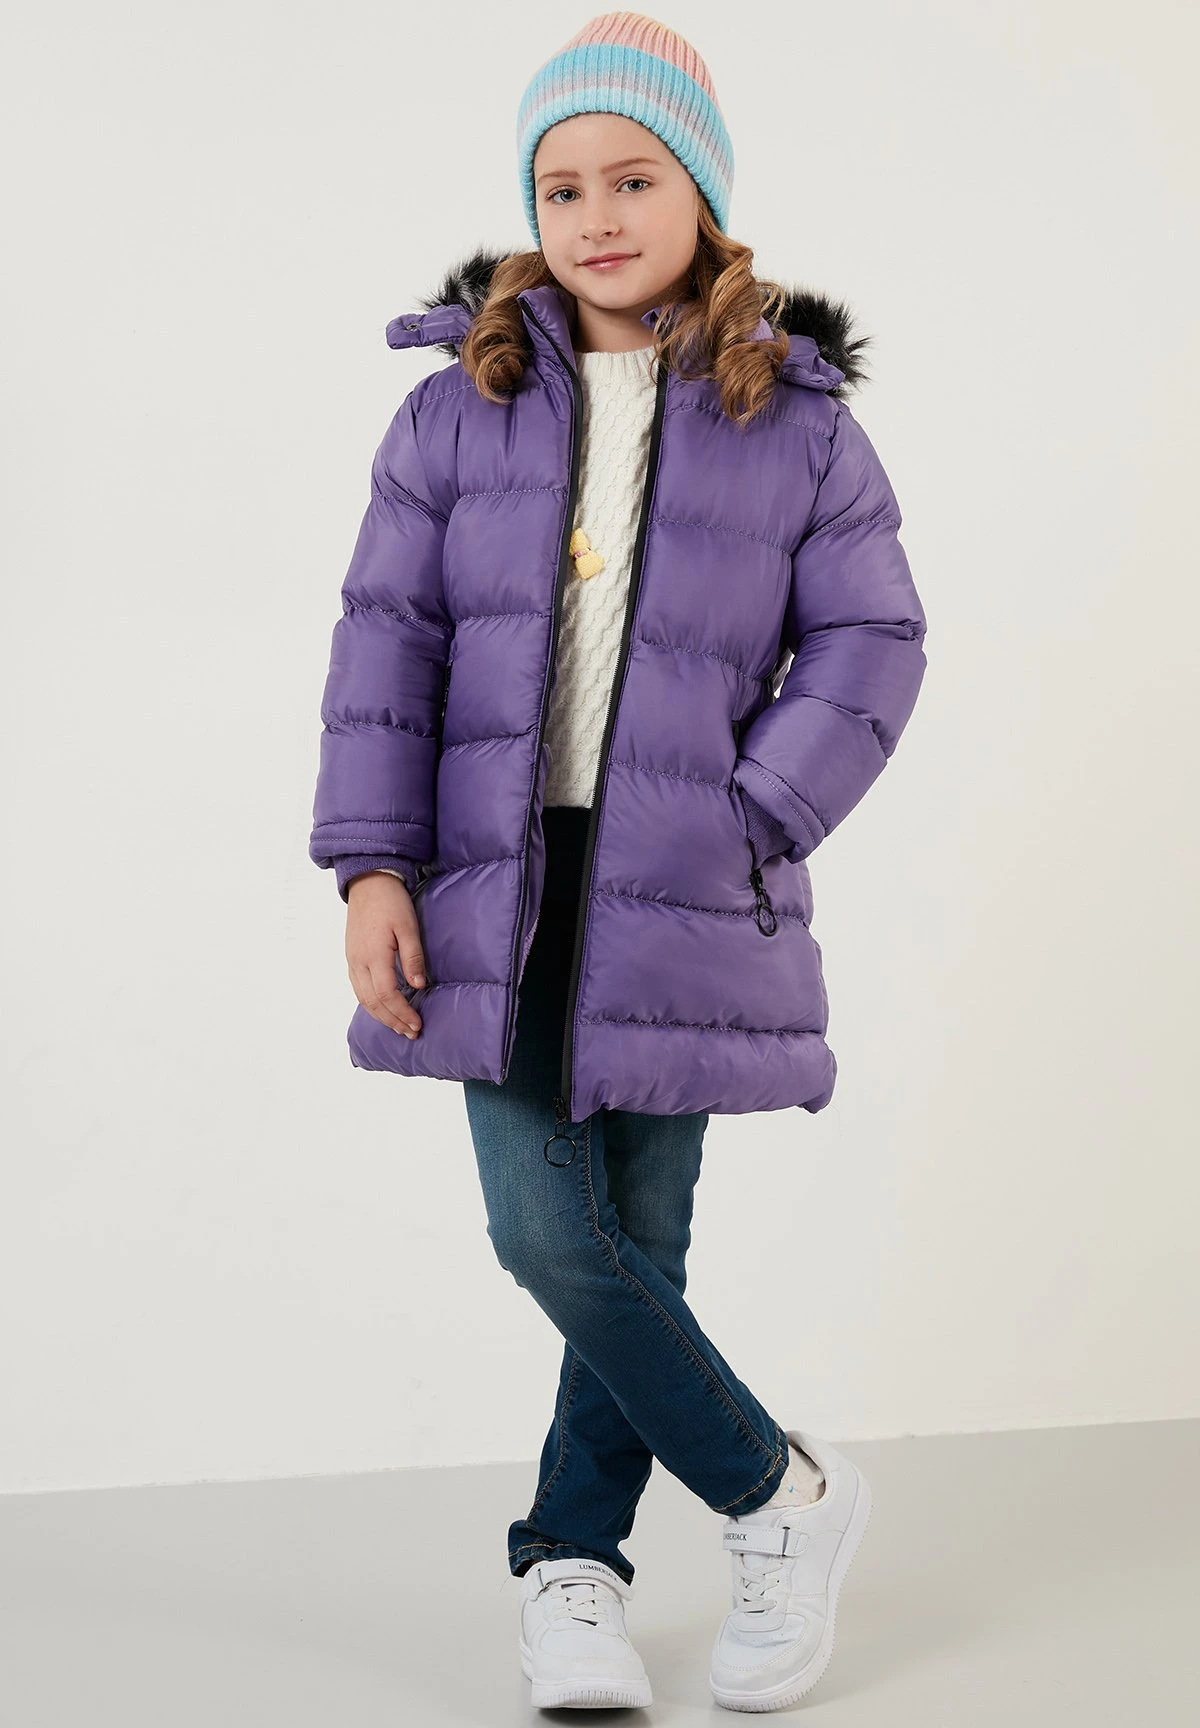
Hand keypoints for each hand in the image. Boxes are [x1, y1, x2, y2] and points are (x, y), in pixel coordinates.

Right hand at [345, 872, 427, 1038]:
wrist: (368, 882)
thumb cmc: (391, 902)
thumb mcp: (408, 926)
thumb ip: (413, 958)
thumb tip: (419, 986)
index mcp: (373, 955)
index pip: (387, 995)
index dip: (402, 1013)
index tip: (417, 1024)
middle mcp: (358, 962)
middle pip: (373, 1002)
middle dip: (392, 1020)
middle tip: (411, 1032)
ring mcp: (352, 960)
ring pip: (363, 998)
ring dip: (381, 1015)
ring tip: (399, 1026)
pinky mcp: (351, 957)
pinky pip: (358, 988)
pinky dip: (370, 1003)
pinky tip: (382, 1008)